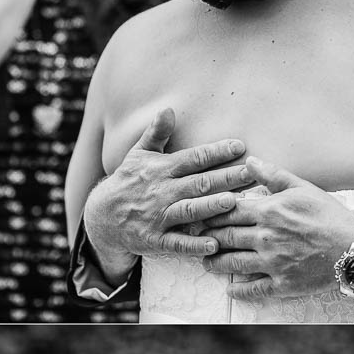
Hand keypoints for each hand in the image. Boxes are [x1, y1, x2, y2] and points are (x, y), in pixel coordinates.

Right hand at [83, 109, 253, 268]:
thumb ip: (156, 133)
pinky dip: (194, 245)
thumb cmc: (129, 182)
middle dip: (226, 178)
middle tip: (252, 173)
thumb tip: (168, 109)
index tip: (240, 146)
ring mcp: (159, 216)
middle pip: (198, 183)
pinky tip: (214, 245)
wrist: (101, 217)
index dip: (216, 152)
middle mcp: (162, 192)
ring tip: (233, 202)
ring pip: (189, 211)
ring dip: (211, 207)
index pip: (193, 158)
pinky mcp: (156, 239)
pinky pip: (177, 243)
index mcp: (162, 169)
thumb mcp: (138, 154)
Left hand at [201, 157, 353, 300]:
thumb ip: (273, 175)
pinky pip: (255, 290)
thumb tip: (249, 160)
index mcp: (269, 212)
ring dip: (214, 264)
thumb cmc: (331, 215)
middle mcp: (266, 237)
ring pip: (232, 264)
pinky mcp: (283, 283)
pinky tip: (231, 290)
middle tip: (197, 239)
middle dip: (206, 238)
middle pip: (224, 237)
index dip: (209, 213)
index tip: (199, 214)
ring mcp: (273, 263)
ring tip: (206, 263)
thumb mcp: (303, 188)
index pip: (227, 211)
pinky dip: (239, 291)